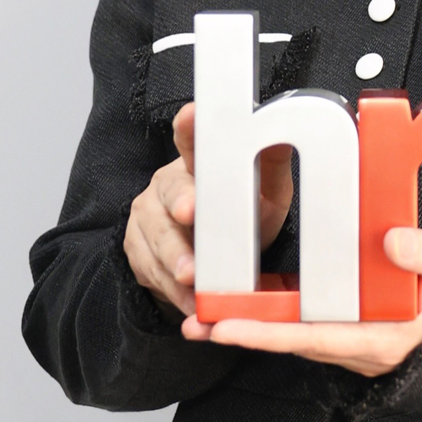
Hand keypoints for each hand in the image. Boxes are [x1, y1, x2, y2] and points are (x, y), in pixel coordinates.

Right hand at [123, 102, 294, 317]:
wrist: (215, 257)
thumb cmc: (242, 215)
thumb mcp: (266, 192)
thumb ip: (273, 166)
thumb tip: (286, 134)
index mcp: (198, 163)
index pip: (192, 139)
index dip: (190, 127)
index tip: (192, 114)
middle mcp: (167, 184)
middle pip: (170, 191)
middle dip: (179, 202)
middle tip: (190, 212)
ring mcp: (146, 217)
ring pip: (158, 238)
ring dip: (176, 258)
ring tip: (192, 277)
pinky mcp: (136, 250)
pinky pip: (153, 273)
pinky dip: (175, 294)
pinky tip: (193, 306)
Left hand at [180, 227, 421, 376]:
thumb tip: (394, 240)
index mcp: (378, 336)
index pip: (314, 337)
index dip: (270, 333)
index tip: (231, 326)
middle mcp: (353, 345)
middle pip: (289, 340)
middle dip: (243, 333)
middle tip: (198, 323)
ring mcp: (343, 338)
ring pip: (288, 334)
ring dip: (247, 325)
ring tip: (202, 316)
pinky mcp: (337, 325)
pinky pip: (297, 323)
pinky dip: (266, 317)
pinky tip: (237, 305)